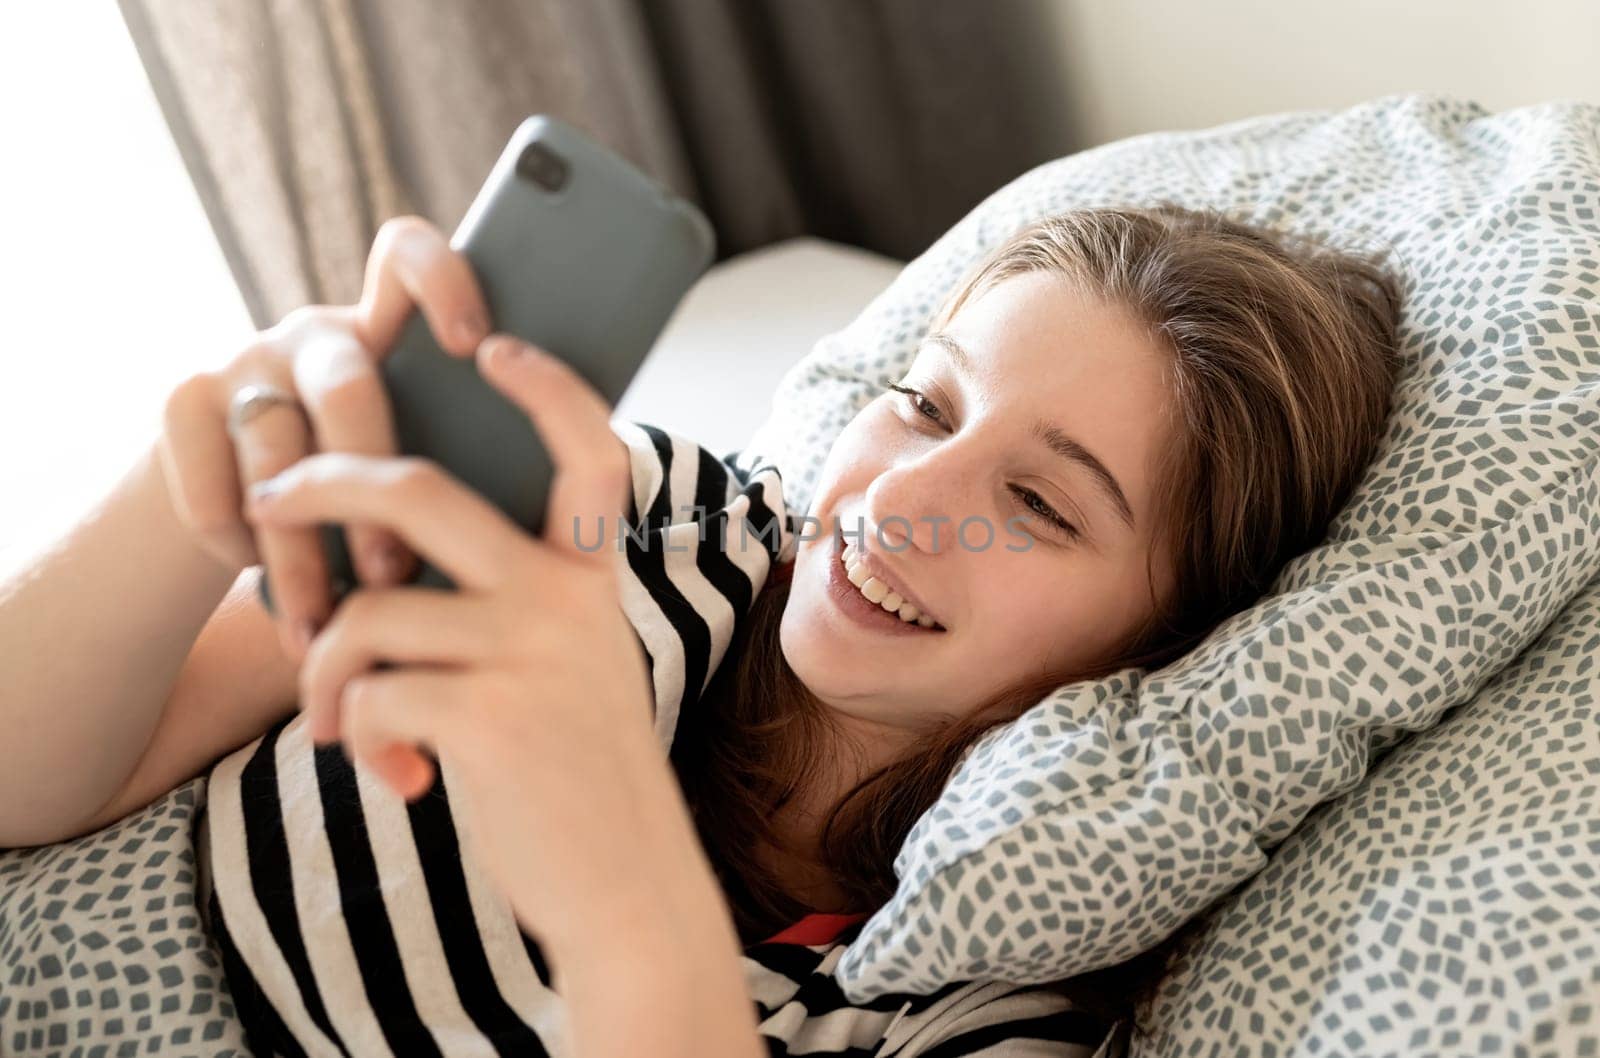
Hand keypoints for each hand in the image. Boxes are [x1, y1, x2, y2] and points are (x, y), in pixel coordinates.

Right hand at [156, 215, 490, 662]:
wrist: (238, 512)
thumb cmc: (370, 501)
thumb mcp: (418, 461)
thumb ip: (464, 457)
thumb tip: (546, 509)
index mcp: (388, 332)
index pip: (408, 256)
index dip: (442, 282)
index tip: (477, 346)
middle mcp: (316, 335)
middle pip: (349, 386)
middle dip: (373, 489)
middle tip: (397, 574)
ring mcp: (244, 361)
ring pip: (276, 454)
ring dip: (301, 554)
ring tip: (327, 626)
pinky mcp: (181, 401)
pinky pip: (210, 481)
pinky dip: (237, 547)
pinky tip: (267, 594)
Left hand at [241, 333, 661, 939]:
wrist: (626, 882)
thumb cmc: (580, 769)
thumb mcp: (575, 662)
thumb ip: (521, 600)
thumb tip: (397, 561)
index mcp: (591, 579)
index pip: (586, 451)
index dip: (546, 388)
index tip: (496, 348)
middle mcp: (565, 600)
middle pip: (420, 495)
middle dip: (324, 481)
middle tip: (271, 496)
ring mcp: (527, 656)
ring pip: (364, 613)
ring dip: (320, 670)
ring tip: (336, 724)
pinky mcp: (485, 721)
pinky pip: (366, 694)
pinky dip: (352, 734)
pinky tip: (393, 776)